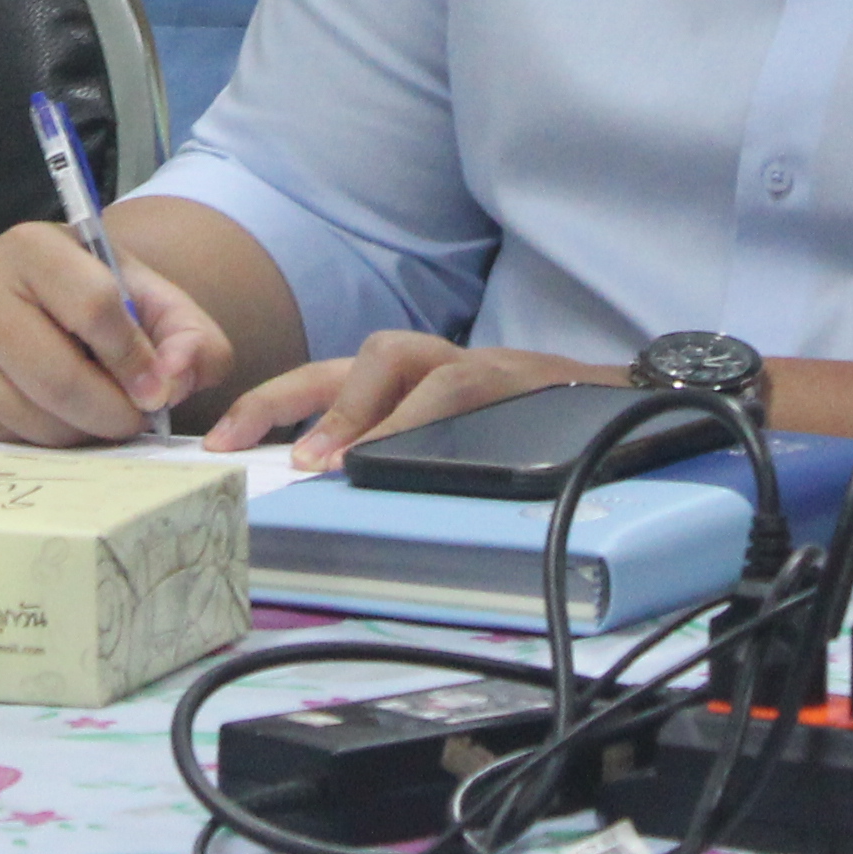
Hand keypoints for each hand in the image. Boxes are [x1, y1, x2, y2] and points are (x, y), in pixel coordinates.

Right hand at [0, 220, 232, 445]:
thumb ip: (191, 338)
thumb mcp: (155, 302)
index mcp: (31, 246)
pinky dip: (54, 443)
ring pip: (38, 419)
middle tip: (136, 417)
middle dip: (114, 411)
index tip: (158, 387)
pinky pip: (15, 443)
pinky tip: (64, 415)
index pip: (93, 307)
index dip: (135, 359)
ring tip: (100, 409)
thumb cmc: (102, 301)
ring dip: (86, 432)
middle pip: (60, 377)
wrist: (42, 306)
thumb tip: (174, 383)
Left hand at [206, 335, 623, 471]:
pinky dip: (411, 420)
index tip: (218, 445)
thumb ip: (403, 455)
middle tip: (233, 444)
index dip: (268, 406)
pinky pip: (449, 390)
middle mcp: (434, 362)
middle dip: (277, 398)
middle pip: (340, 361)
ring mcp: (472, 364)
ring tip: (318, 461)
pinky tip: (386, 454)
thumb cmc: (538, 425)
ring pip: (392, 360)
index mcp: (414, 380)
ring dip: (348, 411)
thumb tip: (336, 492)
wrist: (634, 400)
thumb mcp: (460, 443)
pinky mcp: (511, 375)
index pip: (325, 380)